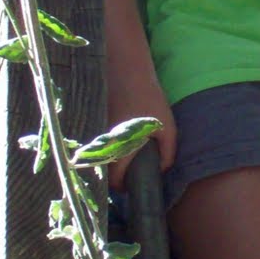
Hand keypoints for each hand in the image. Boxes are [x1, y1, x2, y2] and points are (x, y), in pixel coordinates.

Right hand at [106, 68, 175, 191]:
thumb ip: (168, 152)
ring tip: (123, 154)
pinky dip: (103, 147)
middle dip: (115, 175)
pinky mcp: (92, 126)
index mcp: (121, 147)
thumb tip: (162, 170)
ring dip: (108, 160)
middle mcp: (103, 145)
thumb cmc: (149, 101)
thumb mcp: (166, 127)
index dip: (123, 186)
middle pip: (104, 171)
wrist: (127, 72)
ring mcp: (95, 135)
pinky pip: (95, 145)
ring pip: (98, 159)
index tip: (132, 183)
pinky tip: (116, 140)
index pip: (114, 180)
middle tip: (129, 170)